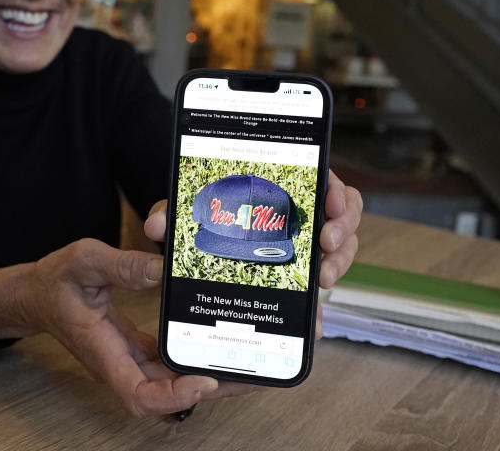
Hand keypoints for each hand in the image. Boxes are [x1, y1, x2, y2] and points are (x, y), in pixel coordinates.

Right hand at [4, 239, 255, 416]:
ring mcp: (127, 360)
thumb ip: (122, 266)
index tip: (204, 380)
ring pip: (172, 382)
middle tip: (252, 373)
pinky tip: (219, 344)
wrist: (35, 294)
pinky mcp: (134, 351)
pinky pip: (168, 364)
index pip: (139, 394)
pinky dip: (194, 358)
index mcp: (102, 351)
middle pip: (167, 395)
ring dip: (209, 376)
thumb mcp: (84, 260)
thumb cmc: (54, 281)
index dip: (174, 397)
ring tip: (248, 361)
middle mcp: (119, 364)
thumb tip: (163, 270)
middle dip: (211, 389)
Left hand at [144, 168, 361, 339]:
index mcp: (284, 185)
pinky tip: (313, 320)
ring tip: (323, 278)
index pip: (324, 179)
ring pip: (340, 249)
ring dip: (339, 263)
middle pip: (343, 215)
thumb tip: (156, 225)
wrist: (200, 242)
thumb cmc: (202, 216)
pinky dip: (319, 303)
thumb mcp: (187, 210)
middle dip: (343, 229)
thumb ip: (172, 211)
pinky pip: (318, 285)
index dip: (336, 191)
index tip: (331, 204)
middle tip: (327, 245)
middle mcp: (302, 213)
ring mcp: (305, 244)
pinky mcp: (300, 274)